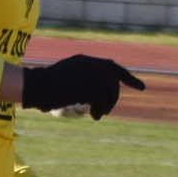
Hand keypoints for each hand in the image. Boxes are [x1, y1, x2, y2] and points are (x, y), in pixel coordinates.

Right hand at [19, 54, 143, 118]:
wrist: (34, 86)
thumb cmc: (42, 87)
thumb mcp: (65, 79)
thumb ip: (81, 82)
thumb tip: (95, 98)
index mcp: (85, 60)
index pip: (113, 67)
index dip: (129, 78)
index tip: (142, 88)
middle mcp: (90, 64)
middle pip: (113, 82)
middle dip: (113, 99)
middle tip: (105, 111)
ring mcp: (89, 73)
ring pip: (110, 92)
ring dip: (106, 106)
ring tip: (97, 115)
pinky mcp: (87, 84)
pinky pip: (102, 100)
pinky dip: (100, 110)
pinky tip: (93, 116)